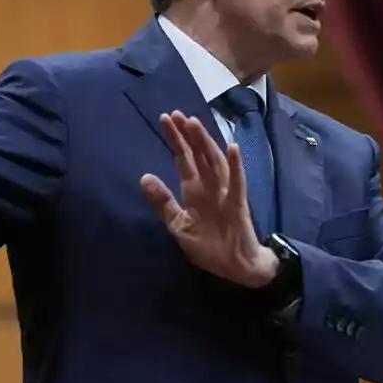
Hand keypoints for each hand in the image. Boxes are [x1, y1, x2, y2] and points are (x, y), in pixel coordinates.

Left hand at [140, 112, 278, 287]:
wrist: (235, 267)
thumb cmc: (209, 246)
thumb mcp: (179, 225)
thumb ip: (163, 202)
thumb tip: (144, 177)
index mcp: (194, 191)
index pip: (184, 160)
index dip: (176, 140)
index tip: (166, 119)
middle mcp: (209, 187)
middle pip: (199, 155)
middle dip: (188, 135)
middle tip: (177, 114)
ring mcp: (225, 194)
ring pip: (214, 163)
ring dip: (206, 143)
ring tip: (195, 124)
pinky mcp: (238, 205)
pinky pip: (237, 184)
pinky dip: (235, 166)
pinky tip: (231, 149)